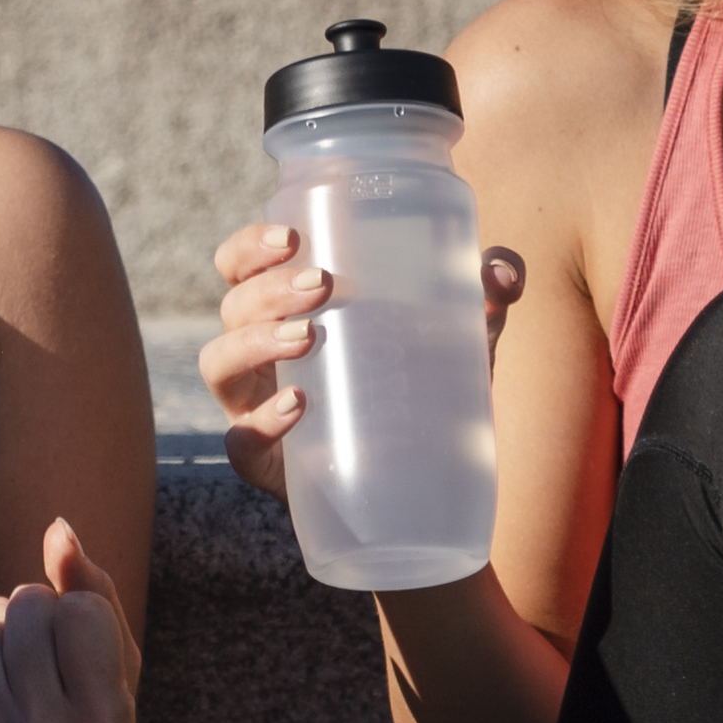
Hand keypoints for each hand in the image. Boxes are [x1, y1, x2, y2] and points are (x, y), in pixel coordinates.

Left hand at [0, 516, 138, 722]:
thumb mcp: (118, 677)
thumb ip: (97, 595)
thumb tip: (57, 528)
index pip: (80, 610)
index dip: (83, 623)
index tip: (85, 668)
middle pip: (29, 603)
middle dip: (41, 619)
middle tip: (48, 672)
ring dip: (5, 633)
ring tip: (19, 684)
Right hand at [196, 216, 525, 501]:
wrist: (422, 487)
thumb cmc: (422, 390)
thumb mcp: (458, 340)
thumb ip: (484, 300)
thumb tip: (503, 271)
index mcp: (287, 311)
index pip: (241, 265)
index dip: (250, 245)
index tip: (291, 235)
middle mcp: (259, 354)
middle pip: (231, 304)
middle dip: (267, 287)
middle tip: (321, 283)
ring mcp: (254, 407)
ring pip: (219, 363)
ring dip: (255, 340)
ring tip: (308, 336)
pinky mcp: (266, 462)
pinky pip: (241, 441)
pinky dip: (262, 419)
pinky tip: (299, 405)